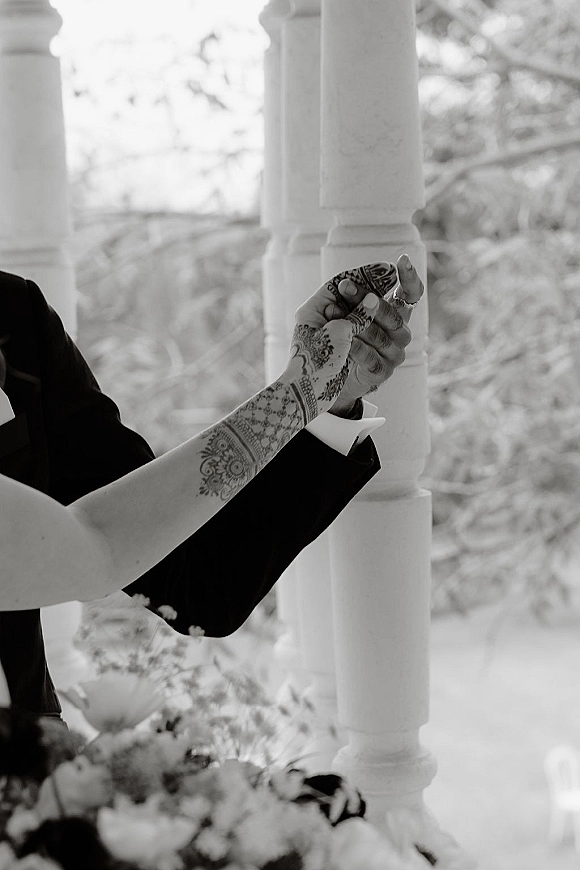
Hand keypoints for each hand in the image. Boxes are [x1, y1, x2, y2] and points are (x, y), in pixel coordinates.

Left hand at [296, 255, 424, 414]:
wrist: (322, 377)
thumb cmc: (329, 337)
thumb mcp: (331, 309)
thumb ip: (345, 294)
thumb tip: (355, 276)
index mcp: (393, 312)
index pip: (411, 293)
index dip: (409, 277)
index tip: (401, 260)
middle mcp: (400, 332)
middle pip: (393, 313)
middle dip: (366, 298)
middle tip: (344, 285)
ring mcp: (394, 353)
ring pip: (381, 334)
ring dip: (355, 323)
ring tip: (329, 314)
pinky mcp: (382, 372)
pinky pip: (371, 356)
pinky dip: (355, 347)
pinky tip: (342, 342)